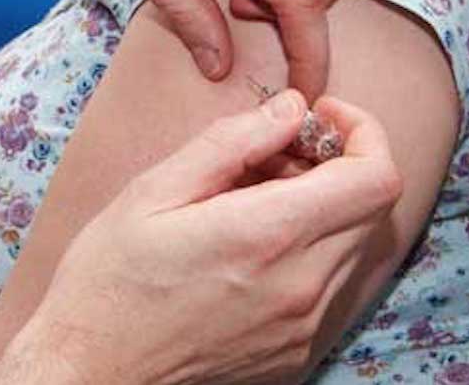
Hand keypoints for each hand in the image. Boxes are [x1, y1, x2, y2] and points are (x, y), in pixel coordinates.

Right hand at [4, 91, 401, 384]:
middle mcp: (301, 286)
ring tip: (250, 203)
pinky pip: (329, 287)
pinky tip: (247, 251)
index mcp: (266, 236)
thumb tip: (290, 108)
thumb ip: (230, 144)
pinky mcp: (295, 353)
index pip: (375, 179)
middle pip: (371, 210)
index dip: (363, 134)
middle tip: (270, 156)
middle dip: (334, 166)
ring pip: (352, 247)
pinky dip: (306, 253)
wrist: (93, 369)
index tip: (320, 117)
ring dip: (321, 210)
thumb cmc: (109, 277)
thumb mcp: (152, 192)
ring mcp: (304, 327)